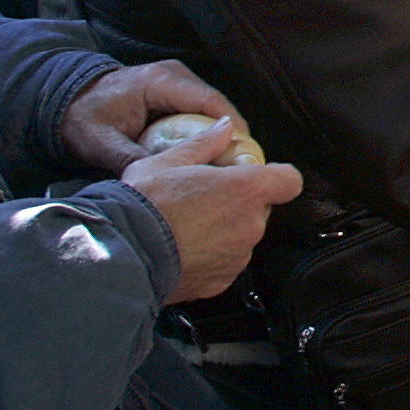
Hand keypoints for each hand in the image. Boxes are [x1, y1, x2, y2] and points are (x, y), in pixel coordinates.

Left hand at [61, 59, 240, 173]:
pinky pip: (200, 110)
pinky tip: (208, 154)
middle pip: (216, 106)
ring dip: (219, 134)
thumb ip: (130, 159)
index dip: (231, 128)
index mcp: (160, 81)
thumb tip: (159, 182)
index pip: (209, 102)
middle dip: (229, 135)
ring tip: (226, 163)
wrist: (64, 99)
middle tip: (238, 166)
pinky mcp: (176, 90)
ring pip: (211, 109)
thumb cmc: (81, 117)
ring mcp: (177, 80)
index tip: (242, 156)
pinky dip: (206, 131)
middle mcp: (175, 75)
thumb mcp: (101, 142)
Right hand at [120, 119, 302, 303]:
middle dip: (240, 204)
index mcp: (246, 189)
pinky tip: (184, 249)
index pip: (289, 180)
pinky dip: (211, 257)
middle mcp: (250, 224)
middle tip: (205, 201)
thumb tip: (225, 128)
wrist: (119, 255)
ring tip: (188, 227)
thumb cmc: (142, 206)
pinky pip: (226, 264)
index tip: (257, 177)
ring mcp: (238, 256)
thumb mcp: (167, 161)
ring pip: (242, 238)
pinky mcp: (222, 281)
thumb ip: (205, 143)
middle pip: (261, 210)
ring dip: (225, 232)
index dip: (276, 178)